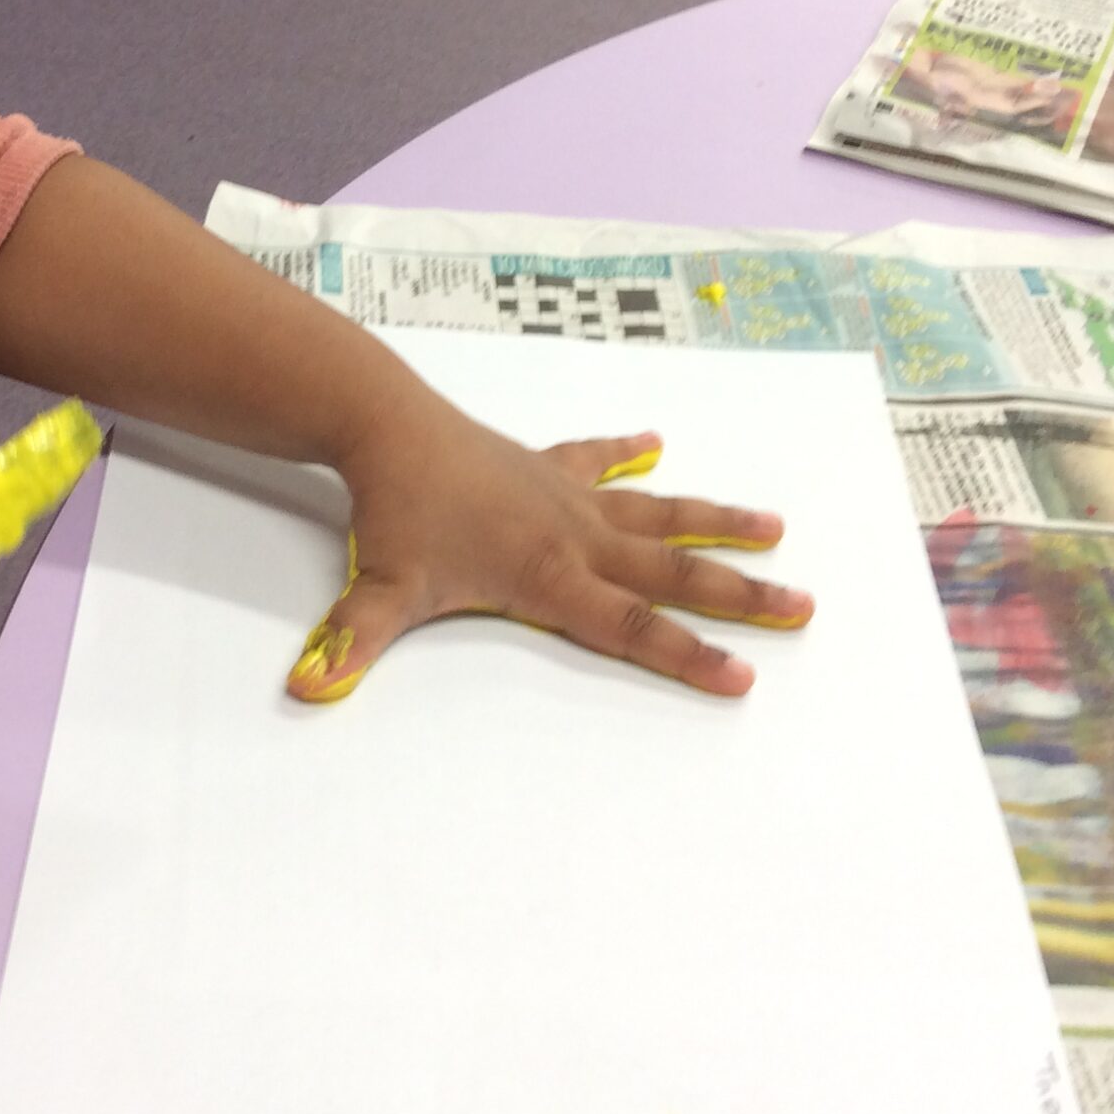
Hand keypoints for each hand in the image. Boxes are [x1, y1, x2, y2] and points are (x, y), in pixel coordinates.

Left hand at [290, 408, 811, 702]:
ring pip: (657, 512)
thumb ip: (353, 645)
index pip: (630, 629)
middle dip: (739, 595)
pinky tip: (654, 442)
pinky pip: (598, 459)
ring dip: (716, 521)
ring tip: (775, 527)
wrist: (387, 423)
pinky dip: (628, 452)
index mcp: (548, 575)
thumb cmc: (395, 511)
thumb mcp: (380, 591)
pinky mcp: (545, 463)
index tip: (741, 678)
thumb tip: (311, 690)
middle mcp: (574, 534)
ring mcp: (565, 494)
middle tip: (802, 607)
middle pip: (671, 573)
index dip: (686, 657)